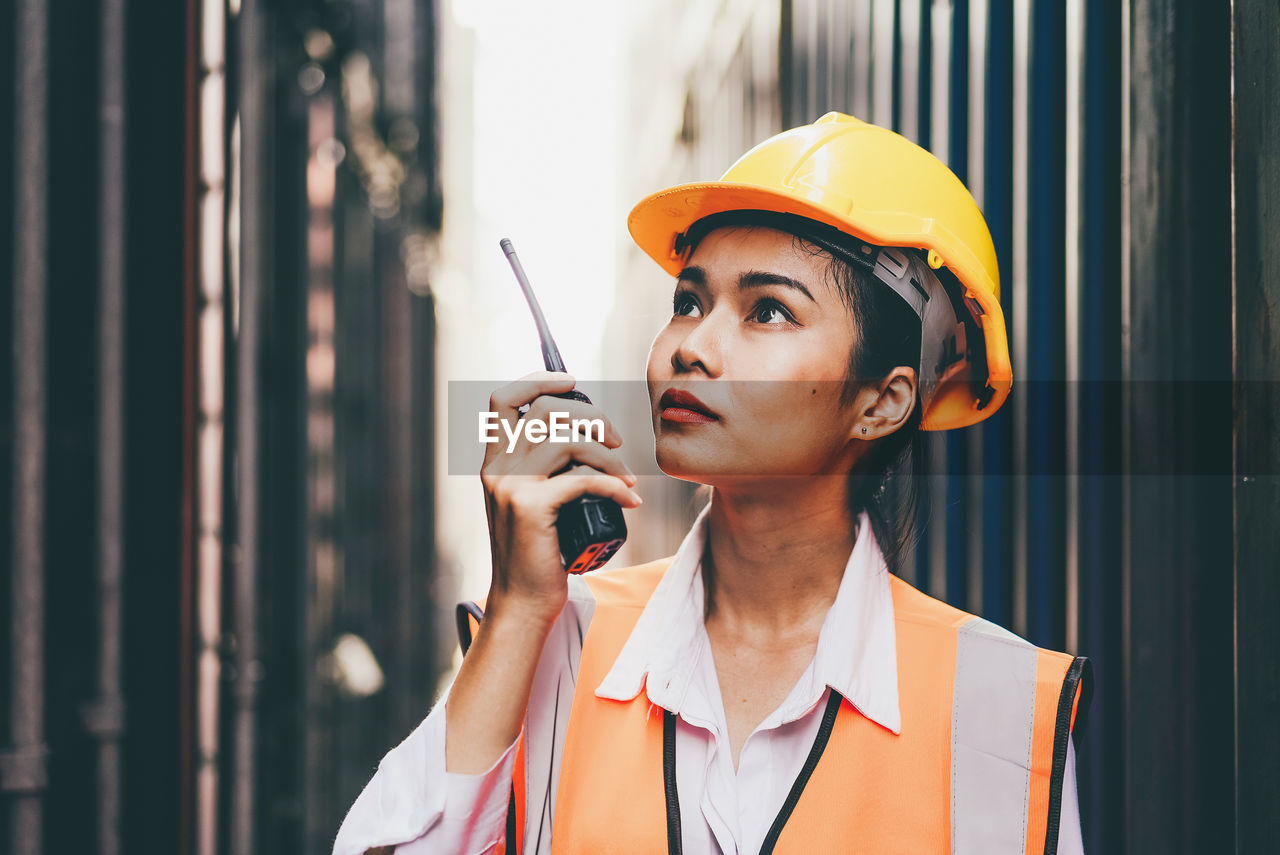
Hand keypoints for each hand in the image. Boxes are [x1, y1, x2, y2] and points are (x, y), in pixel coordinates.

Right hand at [480, 371, 640, 625]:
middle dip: (591, 417)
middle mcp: (497, 468)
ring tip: (627, 476)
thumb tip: (588, 432)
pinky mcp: (532, 508)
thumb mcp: (534, 499)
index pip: (503, 398)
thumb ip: (545, 467)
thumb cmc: (538, 551)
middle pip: (545, 411)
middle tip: (616, 441)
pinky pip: (583, 480)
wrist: (523, 602)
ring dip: (608, 455)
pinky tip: (630, 500)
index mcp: (494, 460)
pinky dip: (614, 486)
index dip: (539, 380)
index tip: (573, 384)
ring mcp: (511, 486)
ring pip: (567, 441)